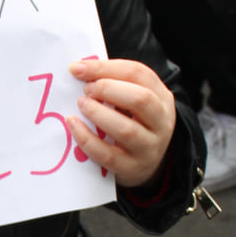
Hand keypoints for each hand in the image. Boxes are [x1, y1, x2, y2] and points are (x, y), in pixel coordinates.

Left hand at [67, 57, 176, 190]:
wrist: (145, 166)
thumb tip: (80, 69)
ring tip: (81, 104)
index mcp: (162, 98)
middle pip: (140, 99)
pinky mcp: (131, 168)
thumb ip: (115, 83)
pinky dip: (87, 138)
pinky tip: (73, 125)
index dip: (106, 68)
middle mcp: (161, 122)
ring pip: (126, 129)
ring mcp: (149, 148)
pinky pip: (107, 154)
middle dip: (108, 89)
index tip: (78, 68)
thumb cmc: (132, 123)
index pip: (138, 74)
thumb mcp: (133, 101)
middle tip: (86, 90)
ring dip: (98, 113)